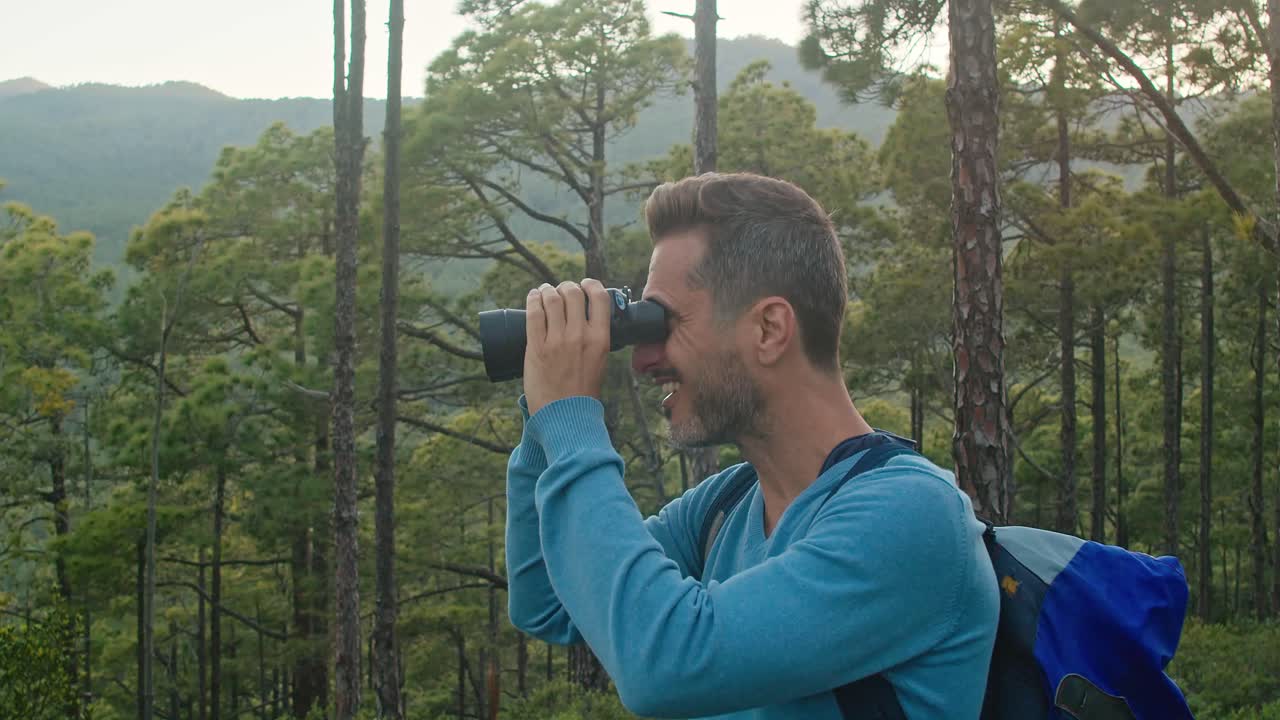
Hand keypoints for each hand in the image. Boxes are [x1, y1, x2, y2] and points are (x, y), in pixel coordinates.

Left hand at [523, 279, 612, 414]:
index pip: (599, 297)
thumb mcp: (599, 361)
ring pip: (552, 299)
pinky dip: (533, 299)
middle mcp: (580, 336)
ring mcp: (557, 340)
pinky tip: (534, 296)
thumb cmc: (582, 392)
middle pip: (572, 293)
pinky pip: (534, 313)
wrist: (565, 416)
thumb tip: (586, 319)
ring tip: (546, 292)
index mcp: (600, 339)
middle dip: (566, 287)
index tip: (584, 285)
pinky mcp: (536, 347)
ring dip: (548, 291)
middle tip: (561, 291)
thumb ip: (594, 339)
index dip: (590, 285)